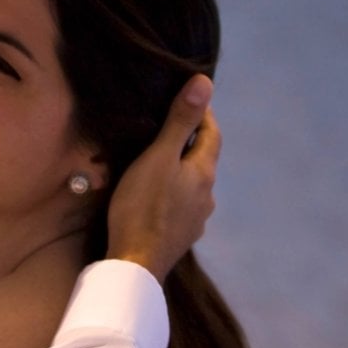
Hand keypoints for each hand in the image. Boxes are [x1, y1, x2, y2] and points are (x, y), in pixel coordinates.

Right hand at [105, 74, 219, 279]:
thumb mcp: (159, 157)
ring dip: (180, 170)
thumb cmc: (143, 206)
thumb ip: (180, 121)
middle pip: (203, 160)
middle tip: (167, 127)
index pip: (212, 134)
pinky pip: (181, 206)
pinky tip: (155, 196)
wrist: (135, 264)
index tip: (189, 100)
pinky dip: (172, 193)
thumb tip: (205, 82)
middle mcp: (207, 196)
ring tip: (156, 161)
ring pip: (192, 185)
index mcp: (204, 173)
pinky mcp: (181, 237)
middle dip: (189, 142)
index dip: (203, 115)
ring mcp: (196, 219)